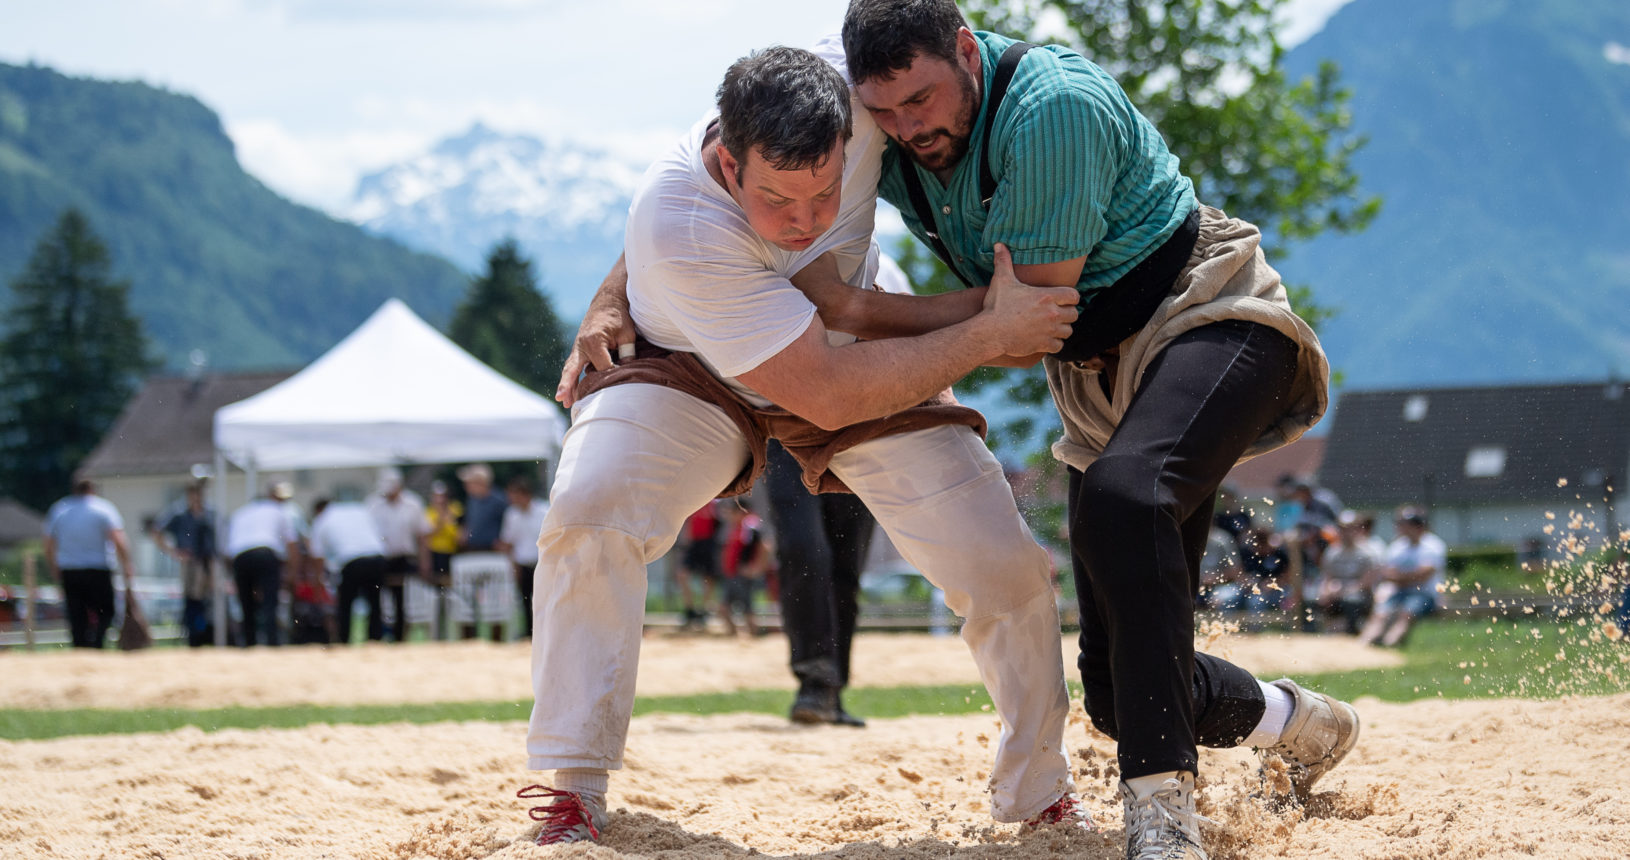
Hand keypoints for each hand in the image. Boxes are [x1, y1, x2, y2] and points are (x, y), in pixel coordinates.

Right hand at [556, 285, 636, 407]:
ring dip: (567, 386)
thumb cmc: (619, 318)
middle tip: (562, 399)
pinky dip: (570, 379)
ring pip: (570, 370)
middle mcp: (581, 345)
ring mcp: (578, 348)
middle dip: (568, 385)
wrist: (608, 302)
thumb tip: (626, 374)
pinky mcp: (579, 350)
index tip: (622, 381)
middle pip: (574, 370)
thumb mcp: (627, 334)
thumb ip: (626, 354)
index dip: (613, 376)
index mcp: (594, 341)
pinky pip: (572, 366)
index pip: (603, 368)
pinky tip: (568, 394)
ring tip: (564, 402)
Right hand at [980, 244, 1079, 356]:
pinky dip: (1054, 344)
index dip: (1070, 297)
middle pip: (1074, 314)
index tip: (1063, 299)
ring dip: (1062, 329)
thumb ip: (1003, 261)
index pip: (1074, 296)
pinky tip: (1046, 340)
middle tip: (1057, 314)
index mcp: (1046, 296)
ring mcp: (1049, 330)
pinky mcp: (1043, 344)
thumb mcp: (1001, 280)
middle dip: (1067, 314)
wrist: (989, 332)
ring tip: (1052, 327)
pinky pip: (1059, 346)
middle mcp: (1052, 313)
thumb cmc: (996, 306)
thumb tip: (999, 244)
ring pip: (1068, 331)